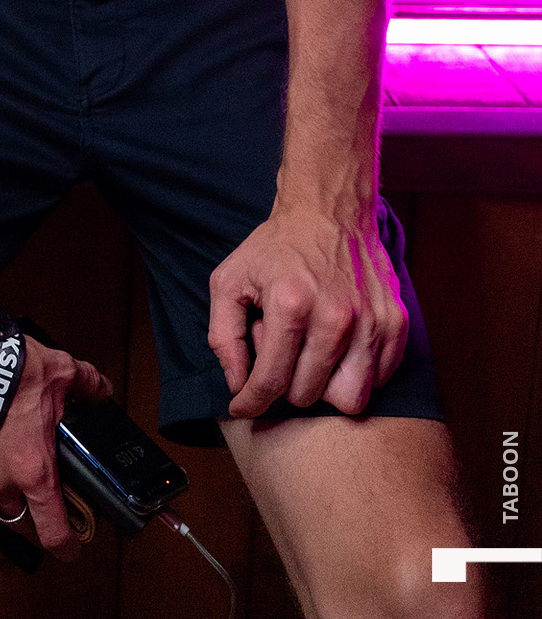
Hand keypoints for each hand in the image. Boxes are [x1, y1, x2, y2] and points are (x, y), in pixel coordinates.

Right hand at [0, 335, 111, 555]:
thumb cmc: (3, 360)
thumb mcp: (60, 370)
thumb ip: (87, 386)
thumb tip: (101, 392)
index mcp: (33, 468)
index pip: (53, 531)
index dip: (67, 545)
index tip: (71, 547)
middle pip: (17, 517)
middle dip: (29, 509)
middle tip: (35, 490)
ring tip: (1, 453)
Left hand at [208, 199, 408, 417]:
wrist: (328, 211)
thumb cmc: (275, 249)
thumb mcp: (229, 280)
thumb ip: (224, 337)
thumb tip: (238, 385)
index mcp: (290, 304)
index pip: (271, 381)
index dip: (251, 402)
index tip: (242, 407)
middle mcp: (335, 316)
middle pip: (308, 395)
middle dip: (286, 380)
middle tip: (281, 345)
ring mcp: (371, 321)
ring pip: (349, 398)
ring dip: (324, 386)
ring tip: (310, 351)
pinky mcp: (395, 323)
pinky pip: (378, 380)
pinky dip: (355, 374)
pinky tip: (337, 347)